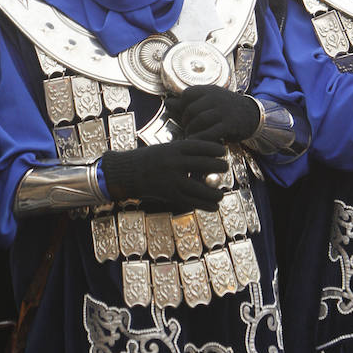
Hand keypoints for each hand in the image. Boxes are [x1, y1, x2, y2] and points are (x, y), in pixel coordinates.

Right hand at [101, 139, 226, 212]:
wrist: (127, 173)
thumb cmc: (149, 160)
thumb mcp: (165, 150)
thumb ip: (184, 154)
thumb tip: (207, 157)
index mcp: (173, 148)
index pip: (200, 146)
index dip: (214, 149)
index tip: (223, 151)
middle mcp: (174, 163)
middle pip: (204, 164)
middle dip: (219, 167)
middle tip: (225, 168)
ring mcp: (172, 180)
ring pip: (201, 188)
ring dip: (215, 192)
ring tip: (221, 194)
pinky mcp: (170, 195)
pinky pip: (192, 202)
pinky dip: (205, 205)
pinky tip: (214, 206)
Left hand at [166, 85, 260, 144]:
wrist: (253, 115)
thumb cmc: (226, 108)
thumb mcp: (209, 101)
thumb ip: (189, 102)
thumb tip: (167, 102)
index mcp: (209, 90)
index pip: (187, 94)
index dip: (181, 106)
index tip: (184, 115)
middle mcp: (216, 98)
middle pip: (191, 109)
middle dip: (185, 121)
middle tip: (187, 128)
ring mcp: (223, 111)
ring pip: (199, 120)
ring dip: (192, 130)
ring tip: (191, 135)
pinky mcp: (229, 124)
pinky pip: (210, 132)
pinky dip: (201, 138)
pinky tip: (199, 141)